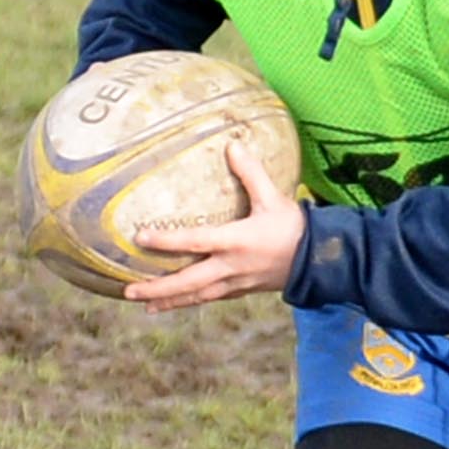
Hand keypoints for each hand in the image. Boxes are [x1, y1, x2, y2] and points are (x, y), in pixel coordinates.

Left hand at [125, 136, 304, 306]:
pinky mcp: (241, 290)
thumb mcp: (273, 197)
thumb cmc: (294, 227)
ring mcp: (235, 282)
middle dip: (158, 288)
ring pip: (196, 296)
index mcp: (236, 241)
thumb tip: (232, 144)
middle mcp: (231, 266)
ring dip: (169, 301)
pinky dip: (190, 301)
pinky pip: (210, 298)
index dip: (167, 240)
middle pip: (188, 282)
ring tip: (144, 305)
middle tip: (129, 291)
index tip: (140, 237)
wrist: (319, 260)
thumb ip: (250, 172)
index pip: (194, 241)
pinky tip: (175, 303)